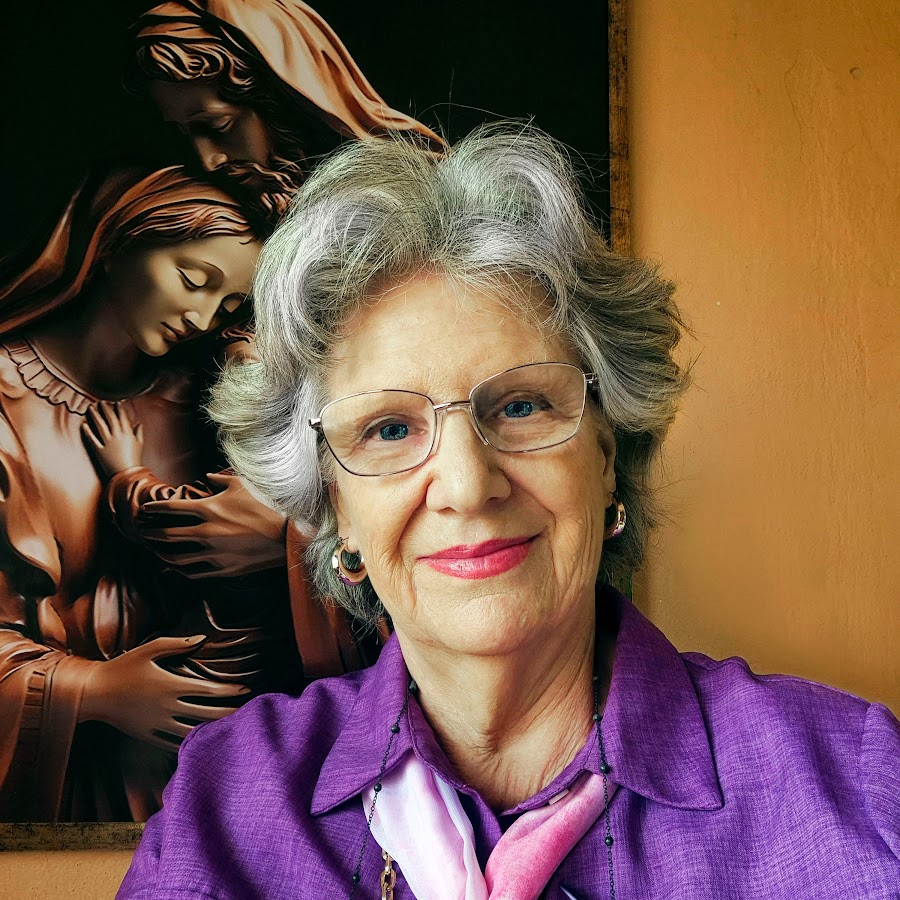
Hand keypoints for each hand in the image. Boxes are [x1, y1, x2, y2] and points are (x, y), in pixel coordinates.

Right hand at [81, 635, 249, 748]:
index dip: (230, 690)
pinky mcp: (147, 736)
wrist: (93, 693)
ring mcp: (157, 724)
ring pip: (193, 732)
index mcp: (171, 685)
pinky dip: (191, 744)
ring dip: (214, 731)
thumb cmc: (122, 667)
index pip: (209, 690)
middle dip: (230, 713)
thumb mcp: (149, 649)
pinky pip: (174, 743)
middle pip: (207, 714)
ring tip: (232, 730)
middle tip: (249, 712)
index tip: (246, 689)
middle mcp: (167, 707)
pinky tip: (204, 744)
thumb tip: (202, 639)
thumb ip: (177, 644)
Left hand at [82, 401, 143, 477]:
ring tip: (91, 408)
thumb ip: (138, 434)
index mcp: (127, 434)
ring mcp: (107, 443)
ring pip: (100, 426)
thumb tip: (139, 424)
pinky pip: (92, 439)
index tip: (115, 402)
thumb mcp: (140, 445)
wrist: (128, 474)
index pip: (122, 418)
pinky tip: (84, 425)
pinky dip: (87, 432)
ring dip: (95, 416)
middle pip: (109, 419)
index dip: (118, 409)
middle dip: (105, 409)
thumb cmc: (135, 460)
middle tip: (100, 402)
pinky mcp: (99, 450)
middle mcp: (116, 436)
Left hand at [137, 472, 287, 578]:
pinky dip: (180, 571)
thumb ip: (221, 480)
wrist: (287, 537)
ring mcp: (214, 553)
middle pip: (167, 535)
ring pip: (176, 558)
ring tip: (155, 552)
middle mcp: (206, 532)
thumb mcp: (243, 485)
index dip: (155, 507)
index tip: (145, 509)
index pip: (171, 507)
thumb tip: (207, 477)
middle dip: (150, 533)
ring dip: (161, 555)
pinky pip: (194, 573)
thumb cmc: (266, 506)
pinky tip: (175, 569)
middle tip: (141, 531)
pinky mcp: (223, 569)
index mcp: (209, 509)